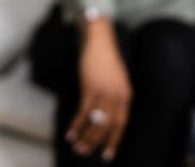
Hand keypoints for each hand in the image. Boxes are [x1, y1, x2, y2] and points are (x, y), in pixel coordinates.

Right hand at [66, 21, 130, 162]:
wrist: (99, 40)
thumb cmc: (105, 58)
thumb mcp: (115, 79)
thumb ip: (114, 96)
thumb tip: (104, 114)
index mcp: (126, 95)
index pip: (121, 124)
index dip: (114, 140)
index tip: (107, 154)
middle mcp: (118, 96)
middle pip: (108, 126)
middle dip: (97, 142)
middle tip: (86, 153)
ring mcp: (104, 92)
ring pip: (95, 122)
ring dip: (85, 137)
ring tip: (76, 147)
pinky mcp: (90, 87)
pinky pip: (83, 112)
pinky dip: (76, 125)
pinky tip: (69, 133)